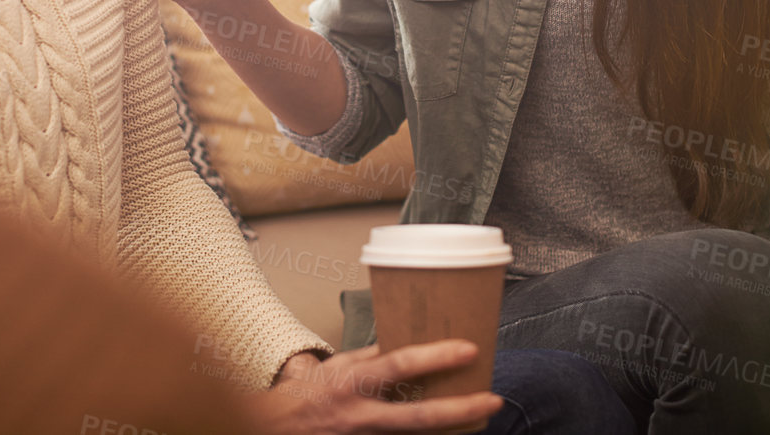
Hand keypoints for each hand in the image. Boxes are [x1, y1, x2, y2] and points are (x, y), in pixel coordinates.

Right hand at [247, 342, 502, 433]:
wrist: (275, 432)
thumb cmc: (307, 396)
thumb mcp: (337, 367)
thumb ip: (371, 359)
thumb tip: (405, 343)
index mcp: (352, 383)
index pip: (399, 366)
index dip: (436, 357)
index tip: (469, 349)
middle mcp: (361, 416)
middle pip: (419, 418)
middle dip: (461, 411)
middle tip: (494, 400)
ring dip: (452, 431)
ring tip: (482, 417)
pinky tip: (450, 433)